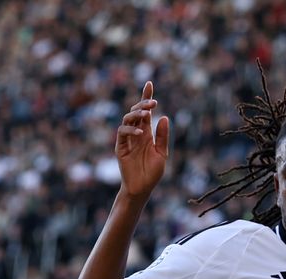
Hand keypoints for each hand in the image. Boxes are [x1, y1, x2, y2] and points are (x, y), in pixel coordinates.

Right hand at [115, 81, 169, 200]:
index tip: (150, 83)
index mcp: (146, 133)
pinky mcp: (120, 148)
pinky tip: (140, 131)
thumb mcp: (162, 152)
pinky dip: (130, 130)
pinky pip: (122, 134)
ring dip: (136, 113)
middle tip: (153, 102)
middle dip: (143, 103)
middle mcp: (135, 134)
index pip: (145, 112)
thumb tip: (164, 117)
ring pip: (127, 119)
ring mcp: (127, 140)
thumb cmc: (152, 173)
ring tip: (147, 113)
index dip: (146, 97)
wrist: (142, 188)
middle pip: (136, 112)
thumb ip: (162, 136)